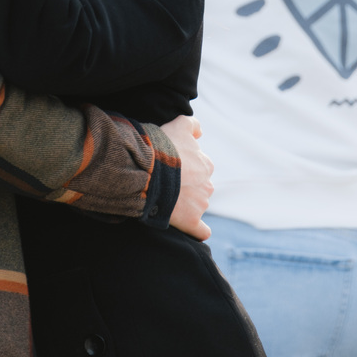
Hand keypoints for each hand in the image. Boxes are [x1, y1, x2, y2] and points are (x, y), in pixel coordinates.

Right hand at [162, 115, 213, 240]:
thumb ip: (192, 125)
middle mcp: (208, 184)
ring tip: (167, 199)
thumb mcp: (178, 126)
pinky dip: (198, 230)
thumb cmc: (163, 147)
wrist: (149, 170)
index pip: (199, 168)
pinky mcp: (191, 221)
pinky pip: (201, 231)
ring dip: (187, 204)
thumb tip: (200, 132)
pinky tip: (190, 227)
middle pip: (200, 187)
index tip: (171, 168)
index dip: (185, 168)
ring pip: (198, 205)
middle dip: (188, 186)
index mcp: (206, 164)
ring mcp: (200, 204)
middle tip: (167, 183)